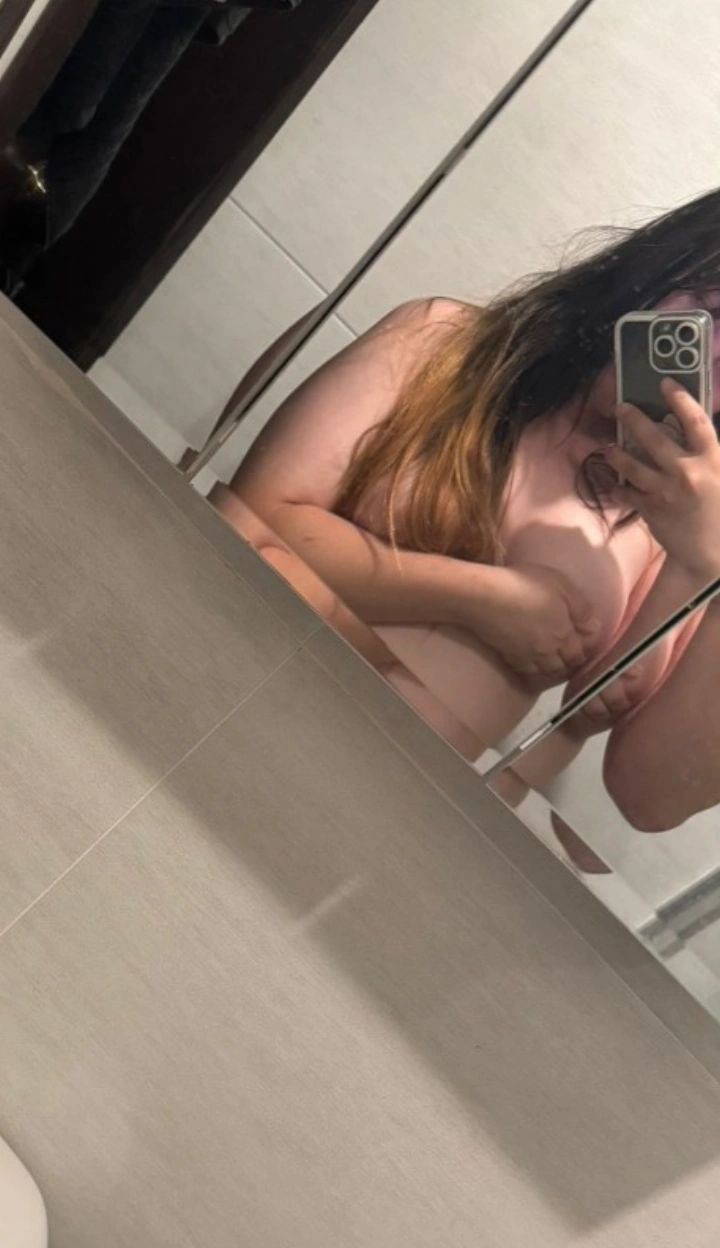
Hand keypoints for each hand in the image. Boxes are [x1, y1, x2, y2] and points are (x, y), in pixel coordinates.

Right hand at [463, 562, 600, 679]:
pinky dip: (535, 671)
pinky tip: (534, 662)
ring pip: (548, 673)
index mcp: (565, 634)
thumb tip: (595, 627)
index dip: (586, 649)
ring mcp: (528, 657)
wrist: (484, 596)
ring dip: (555, 669)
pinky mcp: (510, 658)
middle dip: (572, 661)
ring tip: (555, 659)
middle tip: (572, 652)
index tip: (585, 641)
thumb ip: (582, 608)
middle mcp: (549, 652)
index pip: (582, 652)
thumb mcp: (562, 586)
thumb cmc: (525, 584)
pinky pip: (528, 673)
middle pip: (566, 666)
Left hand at [605, 379, 719, 583]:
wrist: (714, 552)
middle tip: (621, 407)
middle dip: (634, 419)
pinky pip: (628, 493)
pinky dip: (619, 489)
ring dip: (616, 454)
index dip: (680, 398)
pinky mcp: (651, 510)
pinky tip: (613, 485)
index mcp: (713, 459)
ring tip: (608, 448)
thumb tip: (688, 429)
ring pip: (632, 465)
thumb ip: (707, 453)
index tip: (665, 384)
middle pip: (654, 437)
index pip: (696, 420)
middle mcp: (687, 472)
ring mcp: (666, 491)